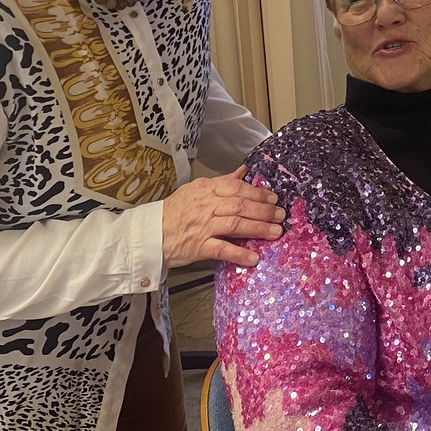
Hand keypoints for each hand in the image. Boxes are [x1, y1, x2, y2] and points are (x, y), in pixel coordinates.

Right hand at [161, 166, 284, 268]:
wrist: (150, 233)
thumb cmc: (174, 212)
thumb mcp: (195, 190)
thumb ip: (221, 182)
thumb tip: (243, 172)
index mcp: (205, 189)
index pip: (236, 188)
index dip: (257, 193)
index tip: (273, 198)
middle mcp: (206, 206)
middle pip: (240, 206)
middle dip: (264, 210)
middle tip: (280, 215)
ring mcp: (202, 226)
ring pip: (235, 224)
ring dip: (258, 228)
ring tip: (275, 232)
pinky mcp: (199, 246)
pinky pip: (222, 249)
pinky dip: (239, 253)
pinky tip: (253, 258)